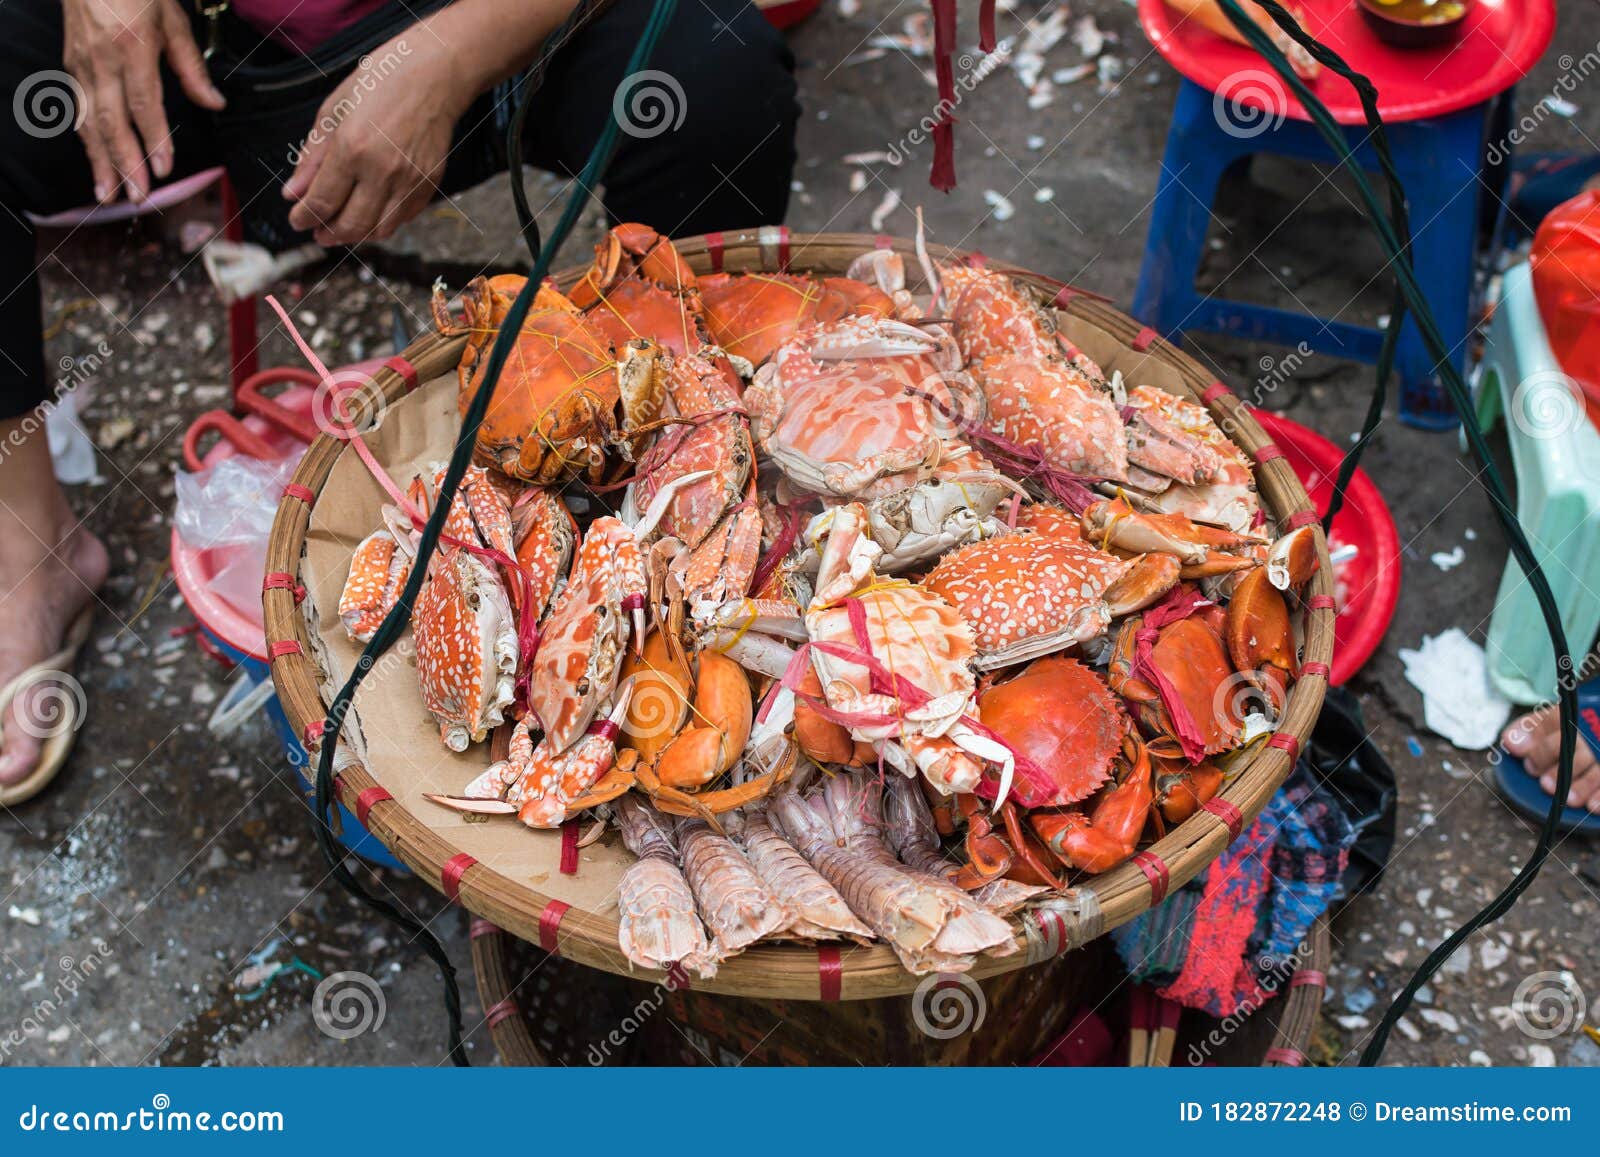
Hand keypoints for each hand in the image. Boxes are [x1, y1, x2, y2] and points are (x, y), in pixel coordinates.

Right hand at [62, 0, 225, 202]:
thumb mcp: (173, 19)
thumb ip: (192, 66)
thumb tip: (214, 103)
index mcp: (132, 48)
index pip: (144, 104)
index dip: (154, 140)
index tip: (163, 170)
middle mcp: (102, 60)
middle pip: (113, 121)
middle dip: (124, 163)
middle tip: (137, 197)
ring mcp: (82, 64)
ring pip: (89, 121)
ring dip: (99, 162)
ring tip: (109, 195)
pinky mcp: (71, 66)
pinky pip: (78, 110)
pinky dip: (86, 141)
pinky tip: (96, 164)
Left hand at [283, 40, 469, 246]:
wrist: (434, 76)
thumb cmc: (381, 84)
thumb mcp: (333, 111)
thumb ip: (311, 157)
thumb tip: (292, 193)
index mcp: (353, 148)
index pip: (322, 201)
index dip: (303, 217)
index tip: (296, 219)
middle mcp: (383, 171)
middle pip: (350, 225)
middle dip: (327, 233)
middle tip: (316, 231)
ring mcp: (409, 181)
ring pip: (378, 230)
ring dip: (355, 235)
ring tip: (341, 227)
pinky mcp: (428, 185)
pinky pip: (401, 219)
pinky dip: (381, 224)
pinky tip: (369, 214)